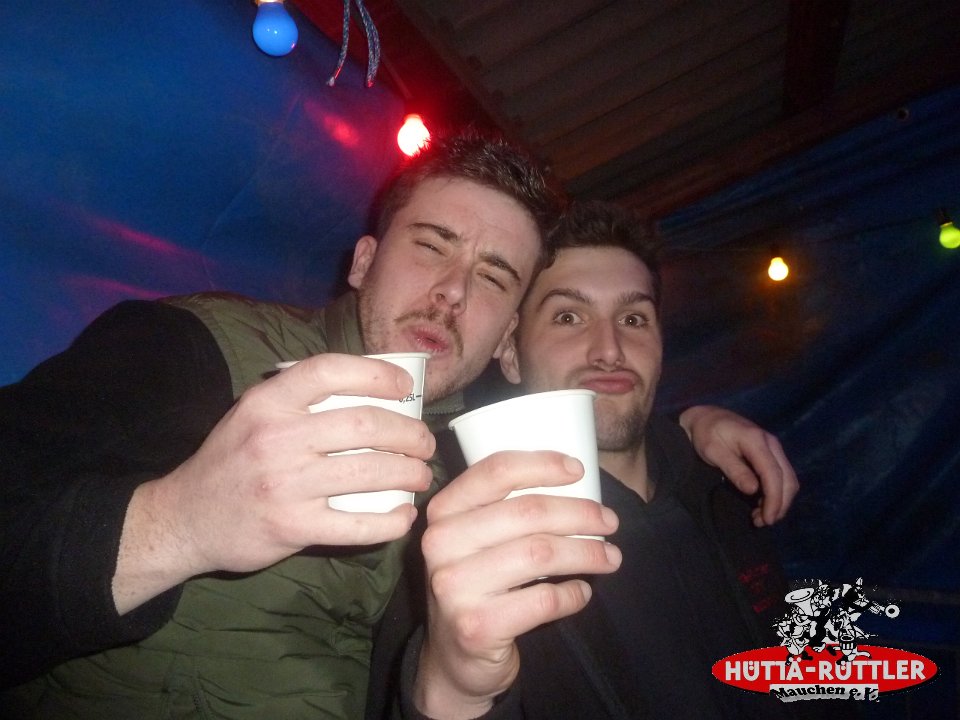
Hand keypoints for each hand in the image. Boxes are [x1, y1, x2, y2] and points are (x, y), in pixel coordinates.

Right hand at [113, 354, 434, 612]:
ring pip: (370, 472)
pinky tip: (404, 515)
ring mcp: (285, 485)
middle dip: (409, 433)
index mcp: (268, 401)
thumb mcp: (253, 413)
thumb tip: (374, 388)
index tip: (405, 387)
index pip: (330, 371)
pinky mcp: (293, 527)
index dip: (377, 374)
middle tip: (424, 442)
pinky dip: (391, 520)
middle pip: (365, 425)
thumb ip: (301, 399)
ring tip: (421, 475)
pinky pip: (357, 524)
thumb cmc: (232, 459)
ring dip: (410, 473)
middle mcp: (277, 438)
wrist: (185, 518)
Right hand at [414, 451, 620, 718]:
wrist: (453, 660)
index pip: (495, 472)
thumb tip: (573, 481)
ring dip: (585, 552)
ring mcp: (454, 586)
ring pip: (539, 553)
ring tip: (610, 557)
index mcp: (443, 511)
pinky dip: (573, 594)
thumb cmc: (478, 586)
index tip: (579, 471)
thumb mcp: (474, 539)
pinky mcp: (476, 626)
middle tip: (610, 522)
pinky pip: (543, 600)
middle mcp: (441, 544)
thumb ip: (503, 508)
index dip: (543, 466)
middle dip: (580, 514)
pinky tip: (582, 592)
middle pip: (527, 512)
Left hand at [679, 405, 797, 526]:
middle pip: (787, 479)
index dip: (774, 499)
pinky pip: (782, 476)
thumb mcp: (712, 451)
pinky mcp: (772, 452)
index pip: (773, 474)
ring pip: (788, 479)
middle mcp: (771, 443)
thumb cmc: (706, 434)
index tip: (767, 519)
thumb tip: (753, 490)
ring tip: (761, 517)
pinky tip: (763, 504)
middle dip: (779, 504)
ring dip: (780, 501)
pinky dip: (777, 493)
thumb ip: (733, 469)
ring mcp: (774, 447)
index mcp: (756, 440)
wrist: (706, 417)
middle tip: (762, 522)